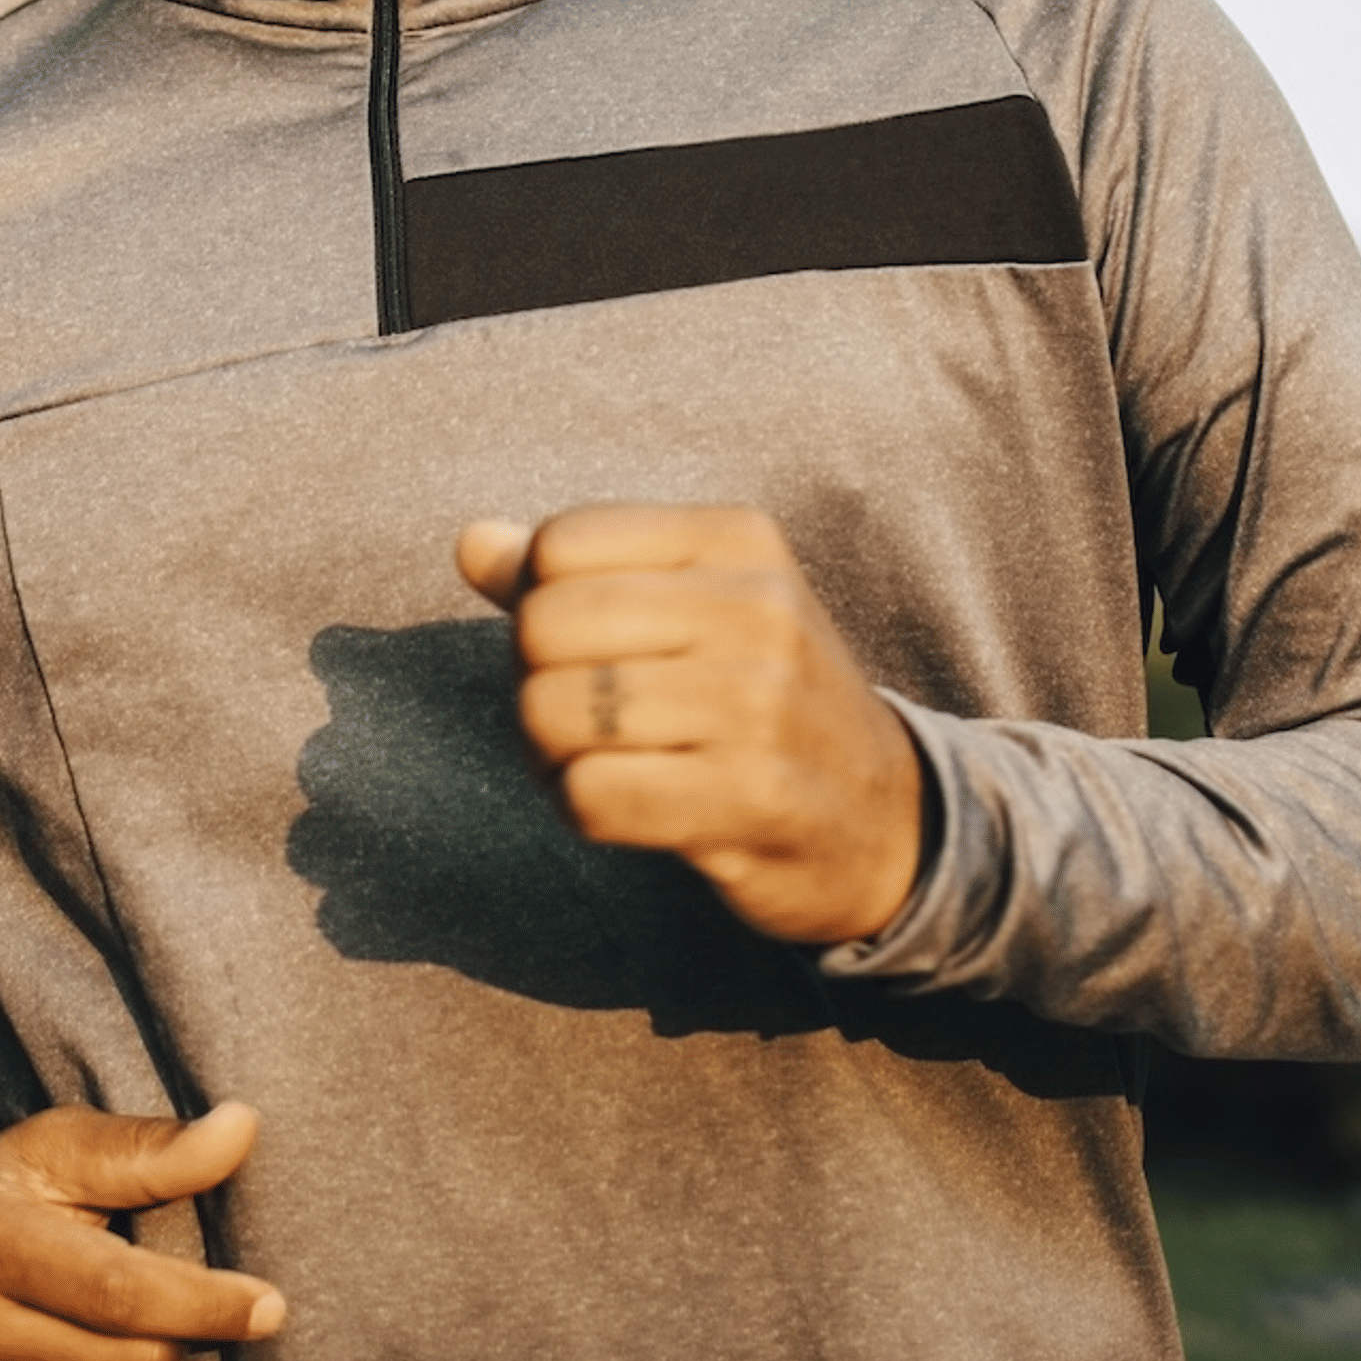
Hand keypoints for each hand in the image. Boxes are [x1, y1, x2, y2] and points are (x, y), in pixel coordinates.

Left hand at [458, 504, 927, 946]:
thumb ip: (578, 572)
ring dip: (551, 757)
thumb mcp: (694, 608)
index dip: (538, 605)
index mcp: (738, 538)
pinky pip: (589, 795)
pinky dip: (580, 810)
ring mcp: (760, 704)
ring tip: (605, 765)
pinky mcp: (752, 798)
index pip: (560, 544)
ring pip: (554, 713)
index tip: (588, 650)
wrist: (889, 821)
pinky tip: (627, 810)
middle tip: (585, 723)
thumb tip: (471, 542)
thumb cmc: (763, 701)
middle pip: (543, 627)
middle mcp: (757, 607)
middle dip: (535, 685)